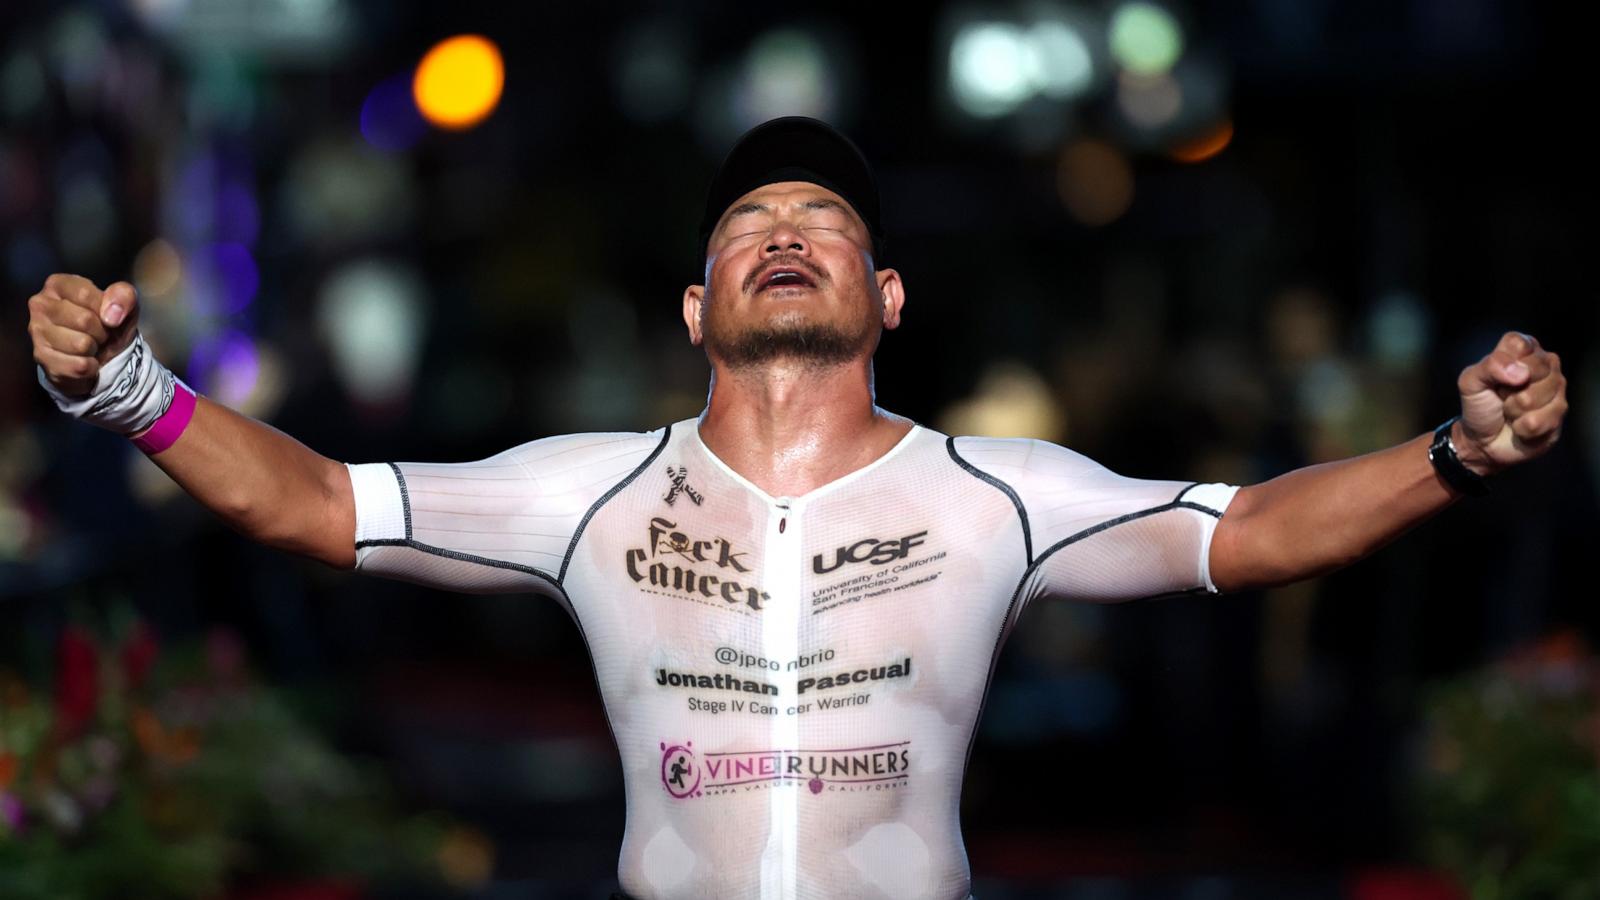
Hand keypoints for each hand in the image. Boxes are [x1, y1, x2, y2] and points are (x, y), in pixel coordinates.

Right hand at [27, 274, 140, 397]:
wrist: (104, 357)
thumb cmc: (109, 324)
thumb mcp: (125, 304)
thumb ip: (124, 296)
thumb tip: (111, 316)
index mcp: (57, 284)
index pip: (85, 294)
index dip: (105, 309)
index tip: (106, 315)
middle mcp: (41, 305)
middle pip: (83, 320)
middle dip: (101, 331)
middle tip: (99, 333)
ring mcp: (37, 332)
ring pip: (81, 344)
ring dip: (94, 349)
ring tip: (90, 345)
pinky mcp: (42, 359)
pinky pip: (79, 366)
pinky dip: (91, 367)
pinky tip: (84, 360)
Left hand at [1454, 331, 1567, 474]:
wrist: (1483, 439)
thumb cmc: (1480, 404)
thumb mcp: (1471, 381)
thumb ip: (1489, 366)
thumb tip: (1521, 373)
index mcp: (1525, 350)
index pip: (1519, 344)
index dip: (1502, 364)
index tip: (1494, 377)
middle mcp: (1547, 365)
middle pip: (1531, 372)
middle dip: (1507, 390)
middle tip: (1502, 396)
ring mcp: (1558, 390)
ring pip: (1532, 398)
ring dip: (1513, 410)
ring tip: (1510, 410)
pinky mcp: (1560, 415)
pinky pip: (1537, 421)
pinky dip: (1521, 428)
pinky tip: (1520, 425)